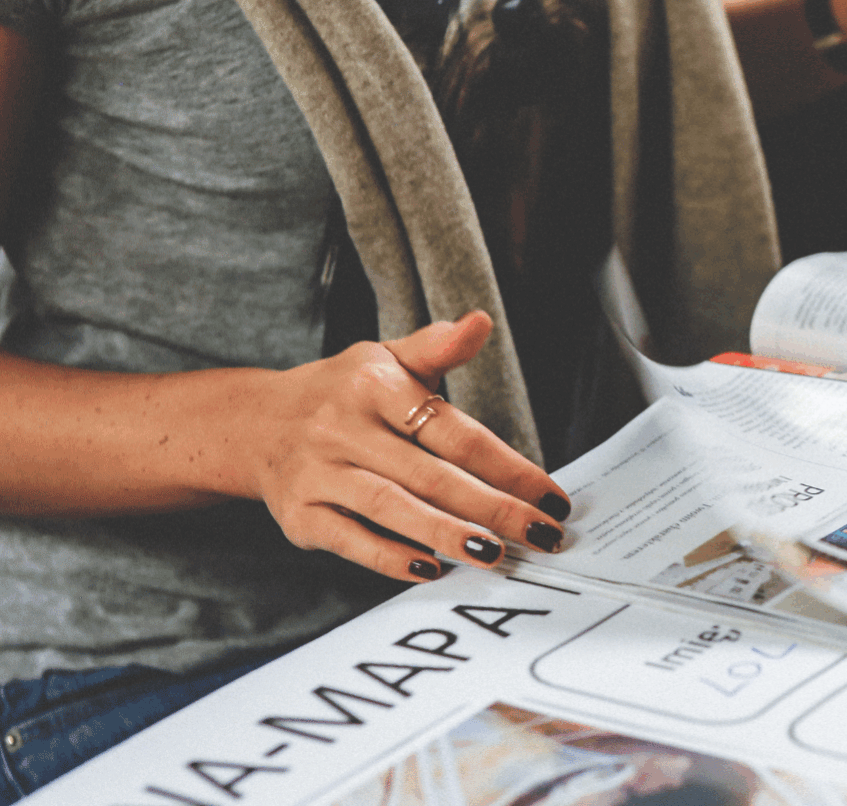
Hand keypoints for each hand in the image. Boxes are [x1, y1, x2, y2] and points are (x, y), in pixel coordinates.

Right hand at [243, 311, 570, 581]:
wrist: (253, 424)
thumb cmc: (341, 394)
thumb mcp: (385, 359)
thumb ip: (437, 348)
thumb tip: (479, 323)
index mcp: (375, 387)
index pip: (455, 432)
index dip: (508, 467)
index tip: (550, 497)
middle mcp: (344, 429)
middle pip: (431, 475)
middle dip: (492, 509)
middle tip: (540, 534)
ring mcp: (319, 474)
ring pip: (391, 508)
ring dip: (447, 534)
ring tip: (494, 555)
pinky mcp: (300, 515)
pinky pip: (350, 540)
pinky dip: (390, 557)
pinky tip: (431, 568)